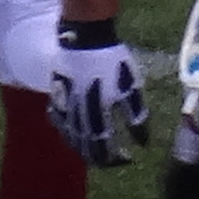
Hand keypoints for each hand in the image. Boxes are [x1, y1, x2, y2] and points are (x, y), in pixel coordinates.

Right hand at [46, 19, 147, 166]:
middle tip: (111, 160)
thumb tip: (142, 143)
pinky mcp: (55, 97)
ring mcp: (63, 108)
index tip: (128, 158)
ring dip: (81, 149)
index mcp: (98, 115)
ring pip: (69, 138)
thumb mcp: (132, 88)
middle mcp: (78, 116)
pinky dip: (65, 132)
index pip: (104, 149)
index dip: (115, 158)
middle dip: (99, 158)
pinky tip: (71, 131)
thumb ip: (137, 117)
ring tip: (92, 151)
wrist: (84, 38)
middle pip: (85, 147)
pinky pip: (57, 122)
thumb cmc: (112, 61)